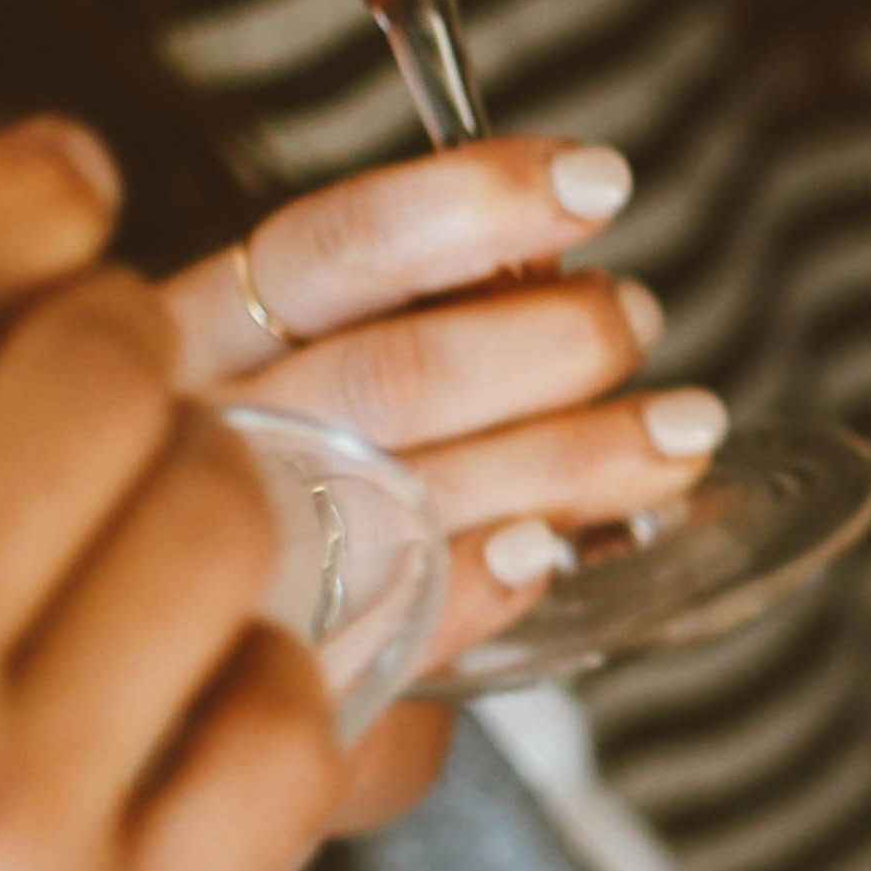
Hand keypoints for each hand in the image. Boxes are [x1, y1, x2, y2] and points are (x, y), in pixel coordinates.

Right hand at [0, 127, 367, 870]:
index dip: (35, 202)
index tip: (70, 193)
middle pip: (115, 378)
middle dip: (120, 354)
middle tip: (93, 393)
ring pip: (229, 526)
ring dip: (201, 506)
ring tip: (123, 548)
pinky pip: (292, 722)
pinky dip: (260, 684)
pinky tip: (181, 691)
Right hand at [162, 134, 681, 688]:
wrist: (190, 688)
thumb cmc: (286, 486)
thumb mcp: (316, 372)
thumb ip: (418, 321)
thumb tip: (562, 279)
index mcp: (197, 336)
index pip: (328, 251)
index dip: (466, 205)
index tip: (596, 181)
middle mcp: (203, 440)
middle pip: (390, 373)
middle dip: (551, 340)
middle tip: (637, 318)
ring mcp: (239, 564)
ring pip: (413, 491)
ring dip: (571, 455)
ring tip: (680, 431)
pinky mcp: (279, 671)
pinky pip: (400, 622)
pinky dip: (487, 580)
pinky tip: (546, 553)